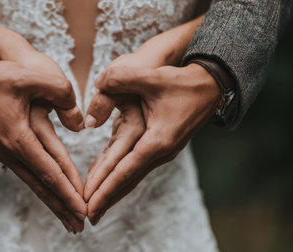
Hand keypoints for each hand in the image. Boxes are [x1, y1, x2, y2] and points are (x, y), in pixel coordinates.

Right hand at [0, 61, 85, 231]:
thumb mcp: (28, 76)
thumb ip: (60, 91)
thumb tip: (80, 120)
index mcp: (18, 137)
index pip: (50, 172)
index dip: (68, 191)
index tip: (83, 209)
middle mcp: (10, 151)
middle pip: (41, 186)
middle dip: (62, 207)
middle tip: (80, 226)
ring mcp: (3, 152)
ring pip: (33, 182)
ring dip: (51, 201)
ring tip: (66, 218)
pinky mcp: (0, 148)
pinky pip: (25, 173)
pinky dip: (39, 186)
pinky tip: (47, 192)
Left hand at [84, 52, 219, 224]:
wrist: (212, 84)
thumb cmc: (182, 80)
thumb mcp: (149, 76)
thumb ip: (119, 79)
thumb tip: (96, 86)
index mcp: (157, 140)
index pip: (124, 171)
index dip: (104, 188)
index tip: (88, 204)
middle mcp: (161, 152)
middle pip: (128, 181)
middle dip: (106, 199)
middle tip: (87, 215)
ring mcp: (163, 151)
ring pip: (132, 177)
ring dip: (113, 191)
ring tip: (96, 207)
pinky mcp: (162, 146)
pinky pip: (137, 167)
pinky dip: (122, 178)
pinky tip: (110, 184)